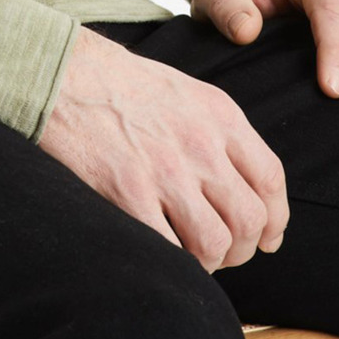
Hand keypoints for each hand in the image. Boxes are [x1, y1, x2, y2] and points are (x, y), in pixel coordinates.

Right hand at [38, 26, 289, 272]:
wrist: (63, 73)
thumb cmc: (122, 85)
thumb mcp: (187, 93)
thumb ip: (220, 135)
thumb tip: (245, 187)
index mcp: (220, 116)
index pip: (270, 180)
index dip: (275, 220)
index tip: (267, 238)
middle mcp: (200, 144)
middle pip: (250, 219)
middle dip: (243, 248)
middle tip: (224, 253)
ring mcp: (166, 170)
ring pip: (217, 243)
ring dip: (210, 262)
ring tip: (193, 258)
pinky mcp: (129, 193)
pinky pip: (173, 251)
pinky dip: (176, 265)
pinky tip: (164, 255)